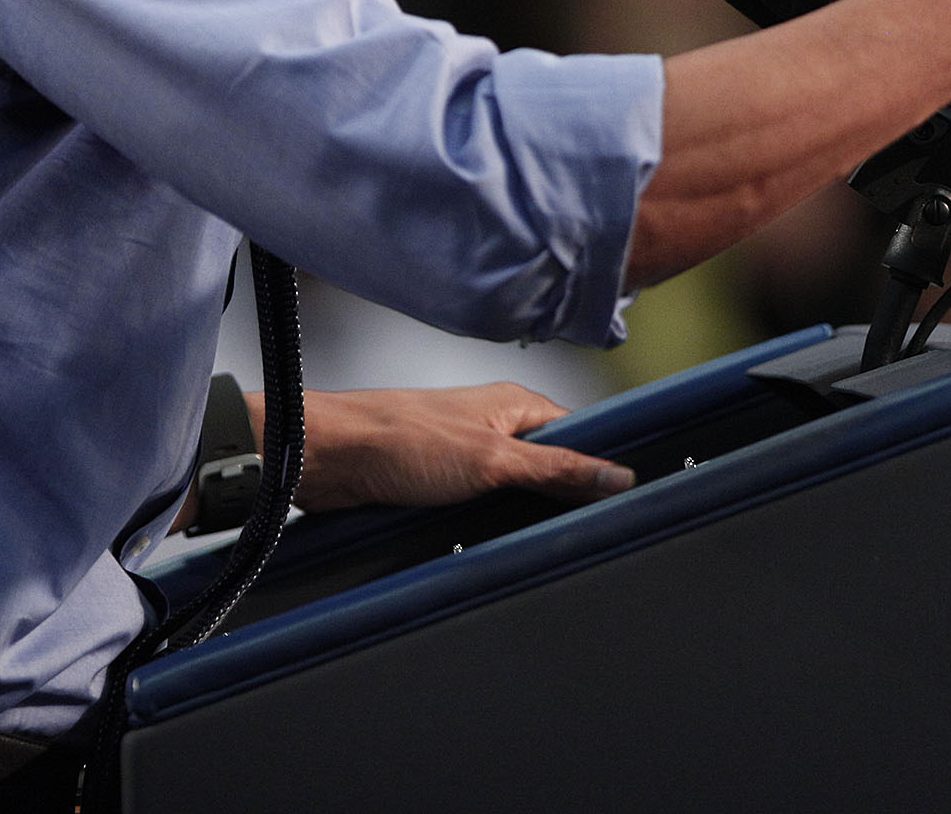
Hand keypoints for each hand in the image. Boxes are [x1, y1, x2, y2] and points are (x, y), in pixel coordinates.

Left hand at [258, 383, 634, 512]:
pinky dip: (486, 527)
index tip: (623, 501)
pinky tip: (490, 544)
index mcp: (514, 406)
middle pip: (550, 468)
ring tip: (532, 543)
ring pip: (513, 495)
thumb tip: (616, 475)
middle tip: (579, 534)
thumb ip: (556, 468)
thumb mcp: (492, 459)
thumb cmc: (399, 440)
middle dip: (561, 500)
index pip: (580, 436)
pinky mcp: (439, 485)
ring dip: (518, 518)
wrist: (327, 458)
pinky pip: (479, 510)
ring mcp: (466, 457)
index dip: (600, 468)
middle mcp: (493, 427)